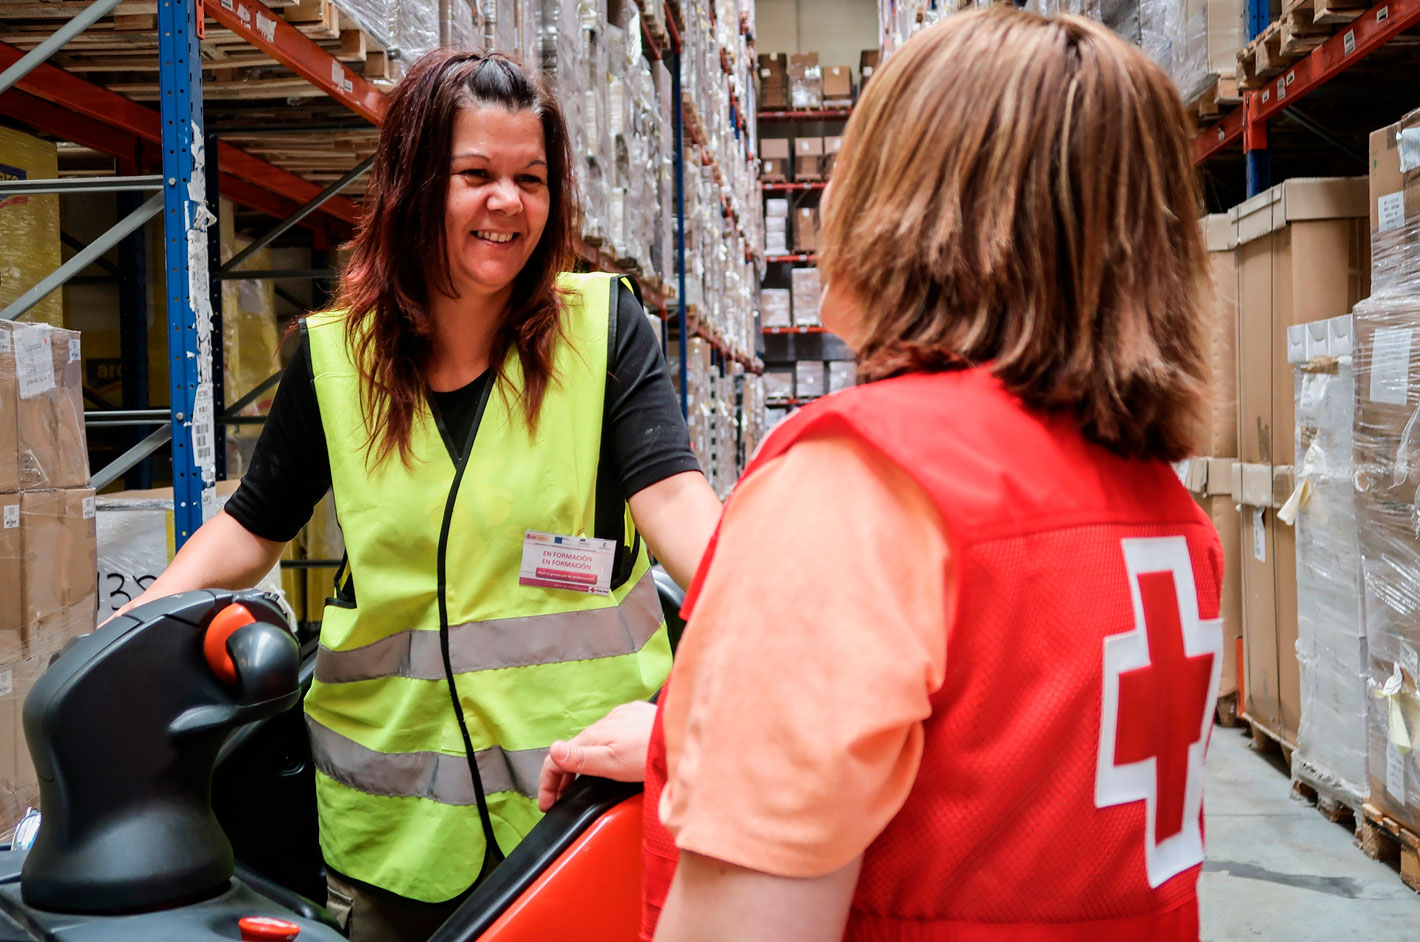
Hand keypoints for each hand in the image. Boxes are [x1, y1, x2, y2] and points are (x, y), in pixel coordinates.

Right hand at [537, 700, 656, 811]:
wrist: (684, 736)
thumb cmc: (653, 753)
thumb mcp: (613, 763)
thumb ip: (582, 759)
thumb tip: (553, 750)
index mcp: (595, 736)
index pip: (558, 756)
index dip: (548, 782)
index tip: (547, 803)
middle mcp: (605, 722)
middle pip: (575, 750)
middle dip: (564, 775)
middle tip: (562, 798)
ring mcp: (622, 718)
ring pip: (594, 741)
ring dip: (585, 761)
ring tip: (584, 784)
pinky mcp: (638, 716)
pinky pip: (613, 733)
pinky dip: (606, 749)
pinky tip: (614, 761)